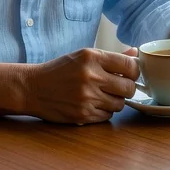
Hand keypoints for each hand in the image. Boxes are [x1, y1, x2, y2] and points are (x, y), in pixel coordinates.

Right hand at [23, 48, 138, 124]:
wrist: (33, 88)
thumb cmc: (61, 70)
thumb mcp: (84, 55)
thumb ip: (112, 56)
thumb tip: (135, 52)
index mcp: (92, 57)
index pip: (130, 66)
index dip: (135, 71)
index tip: (131, 73)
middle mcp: (91, 77)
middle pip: (128, 88)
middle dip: (128, 88)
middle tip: (120, 86)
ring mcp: (87, 98)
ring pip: (120, 104)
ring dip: (116, 101)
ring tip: (104, 95)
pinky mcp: (82, 115)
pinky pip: (107, 116)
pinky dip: (105, 111)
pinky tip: (94, 104)